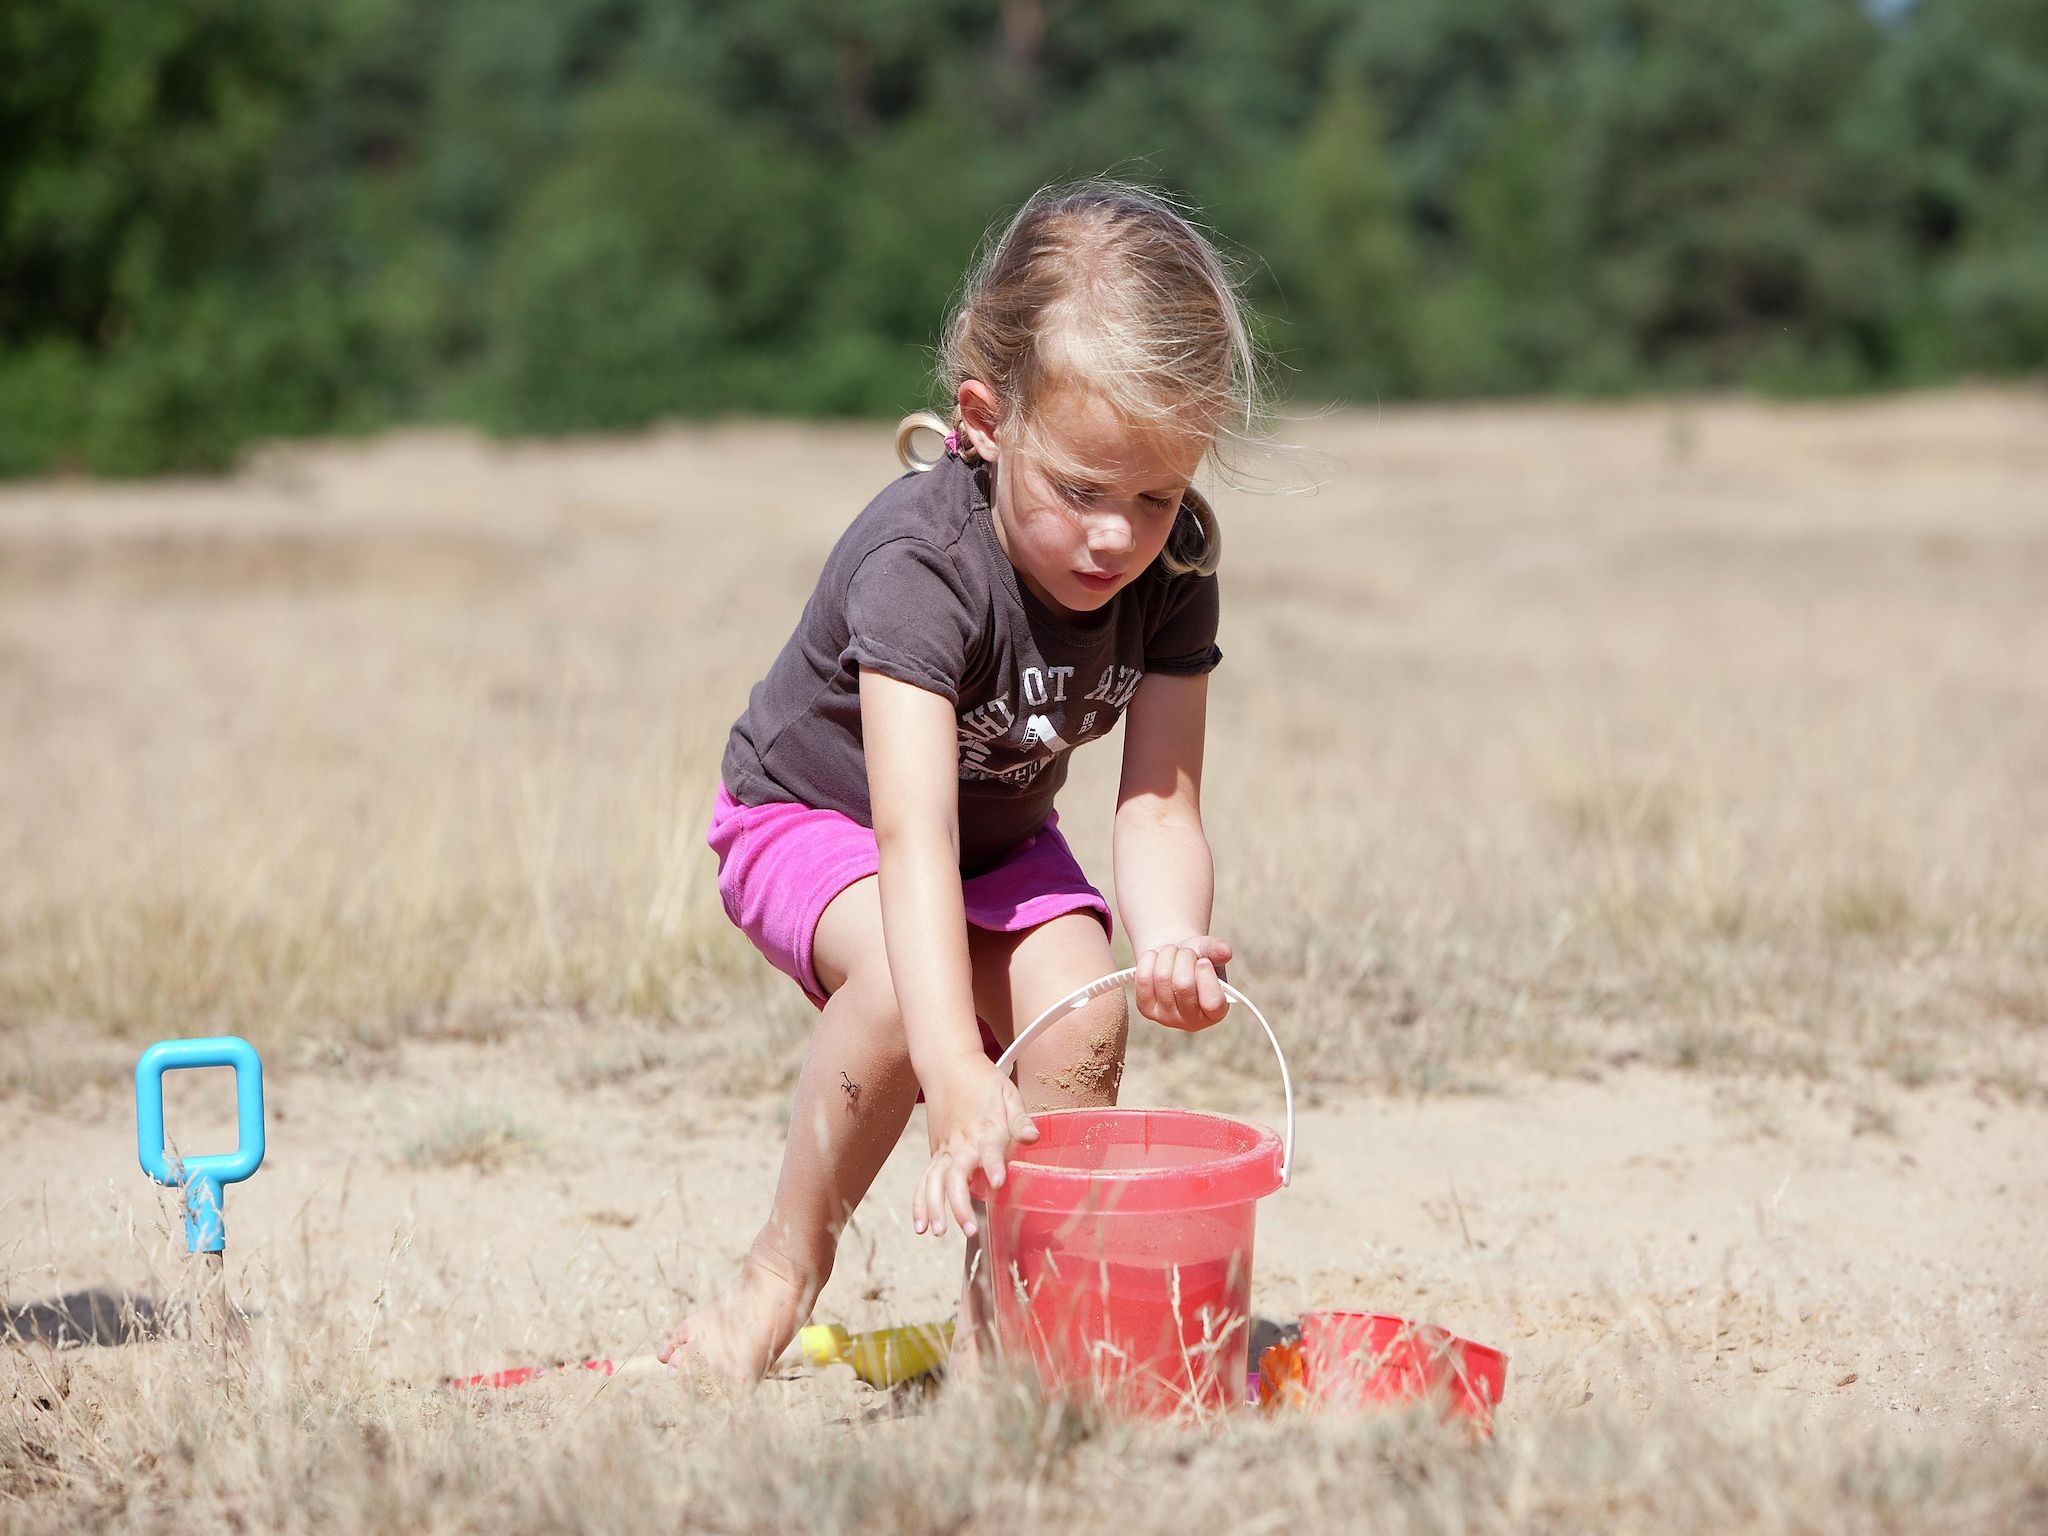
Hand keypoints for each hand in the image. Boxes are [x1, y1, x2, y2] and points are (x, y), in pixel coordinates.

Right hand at [913, 1057, 1037, 1239]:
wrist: (947, 1065)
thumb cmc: (983, 1080)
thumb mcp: (1008, 1093)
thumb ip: (1020, 1119)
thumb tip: (1034, 1136)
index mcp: (985, 1129)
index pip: (990, 1149)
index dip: (994, 1165)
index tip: (999, 1182)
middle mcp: (962, 1143)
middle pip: (956, 1175)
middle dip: (960, 1204)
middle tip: (969, 1229)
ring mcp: (944, 1150)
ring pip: (934, 1182)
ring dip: (936, 1208)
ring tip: (940, 1232)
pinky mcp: (935, 1153)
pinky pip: (924, 1181)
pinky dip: (919, 1203)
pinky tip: (921, 1226)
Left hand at [1134, 935, 1232, 1030]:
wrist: (1172, 961)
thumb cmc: (1196, 958)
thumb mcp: (1210, 952)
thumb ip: (1218, 951)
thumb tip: (1225, 951)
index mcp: (1216, 1012)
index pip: (1212, 1002)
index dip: (1206, 977)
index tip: (1203, 960)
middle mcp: (1192, 1022)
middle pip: (1184, 985)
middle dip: (1185, 957)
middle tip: (1186, 951)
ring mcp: (1167, 1019)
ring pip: (1162, 978)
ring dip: (1167, 954)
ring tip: (1173, 952)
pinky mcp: (1146, 1010)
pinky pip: (1143, 979)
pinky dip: (1150, 959)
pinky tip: (1157, 957)